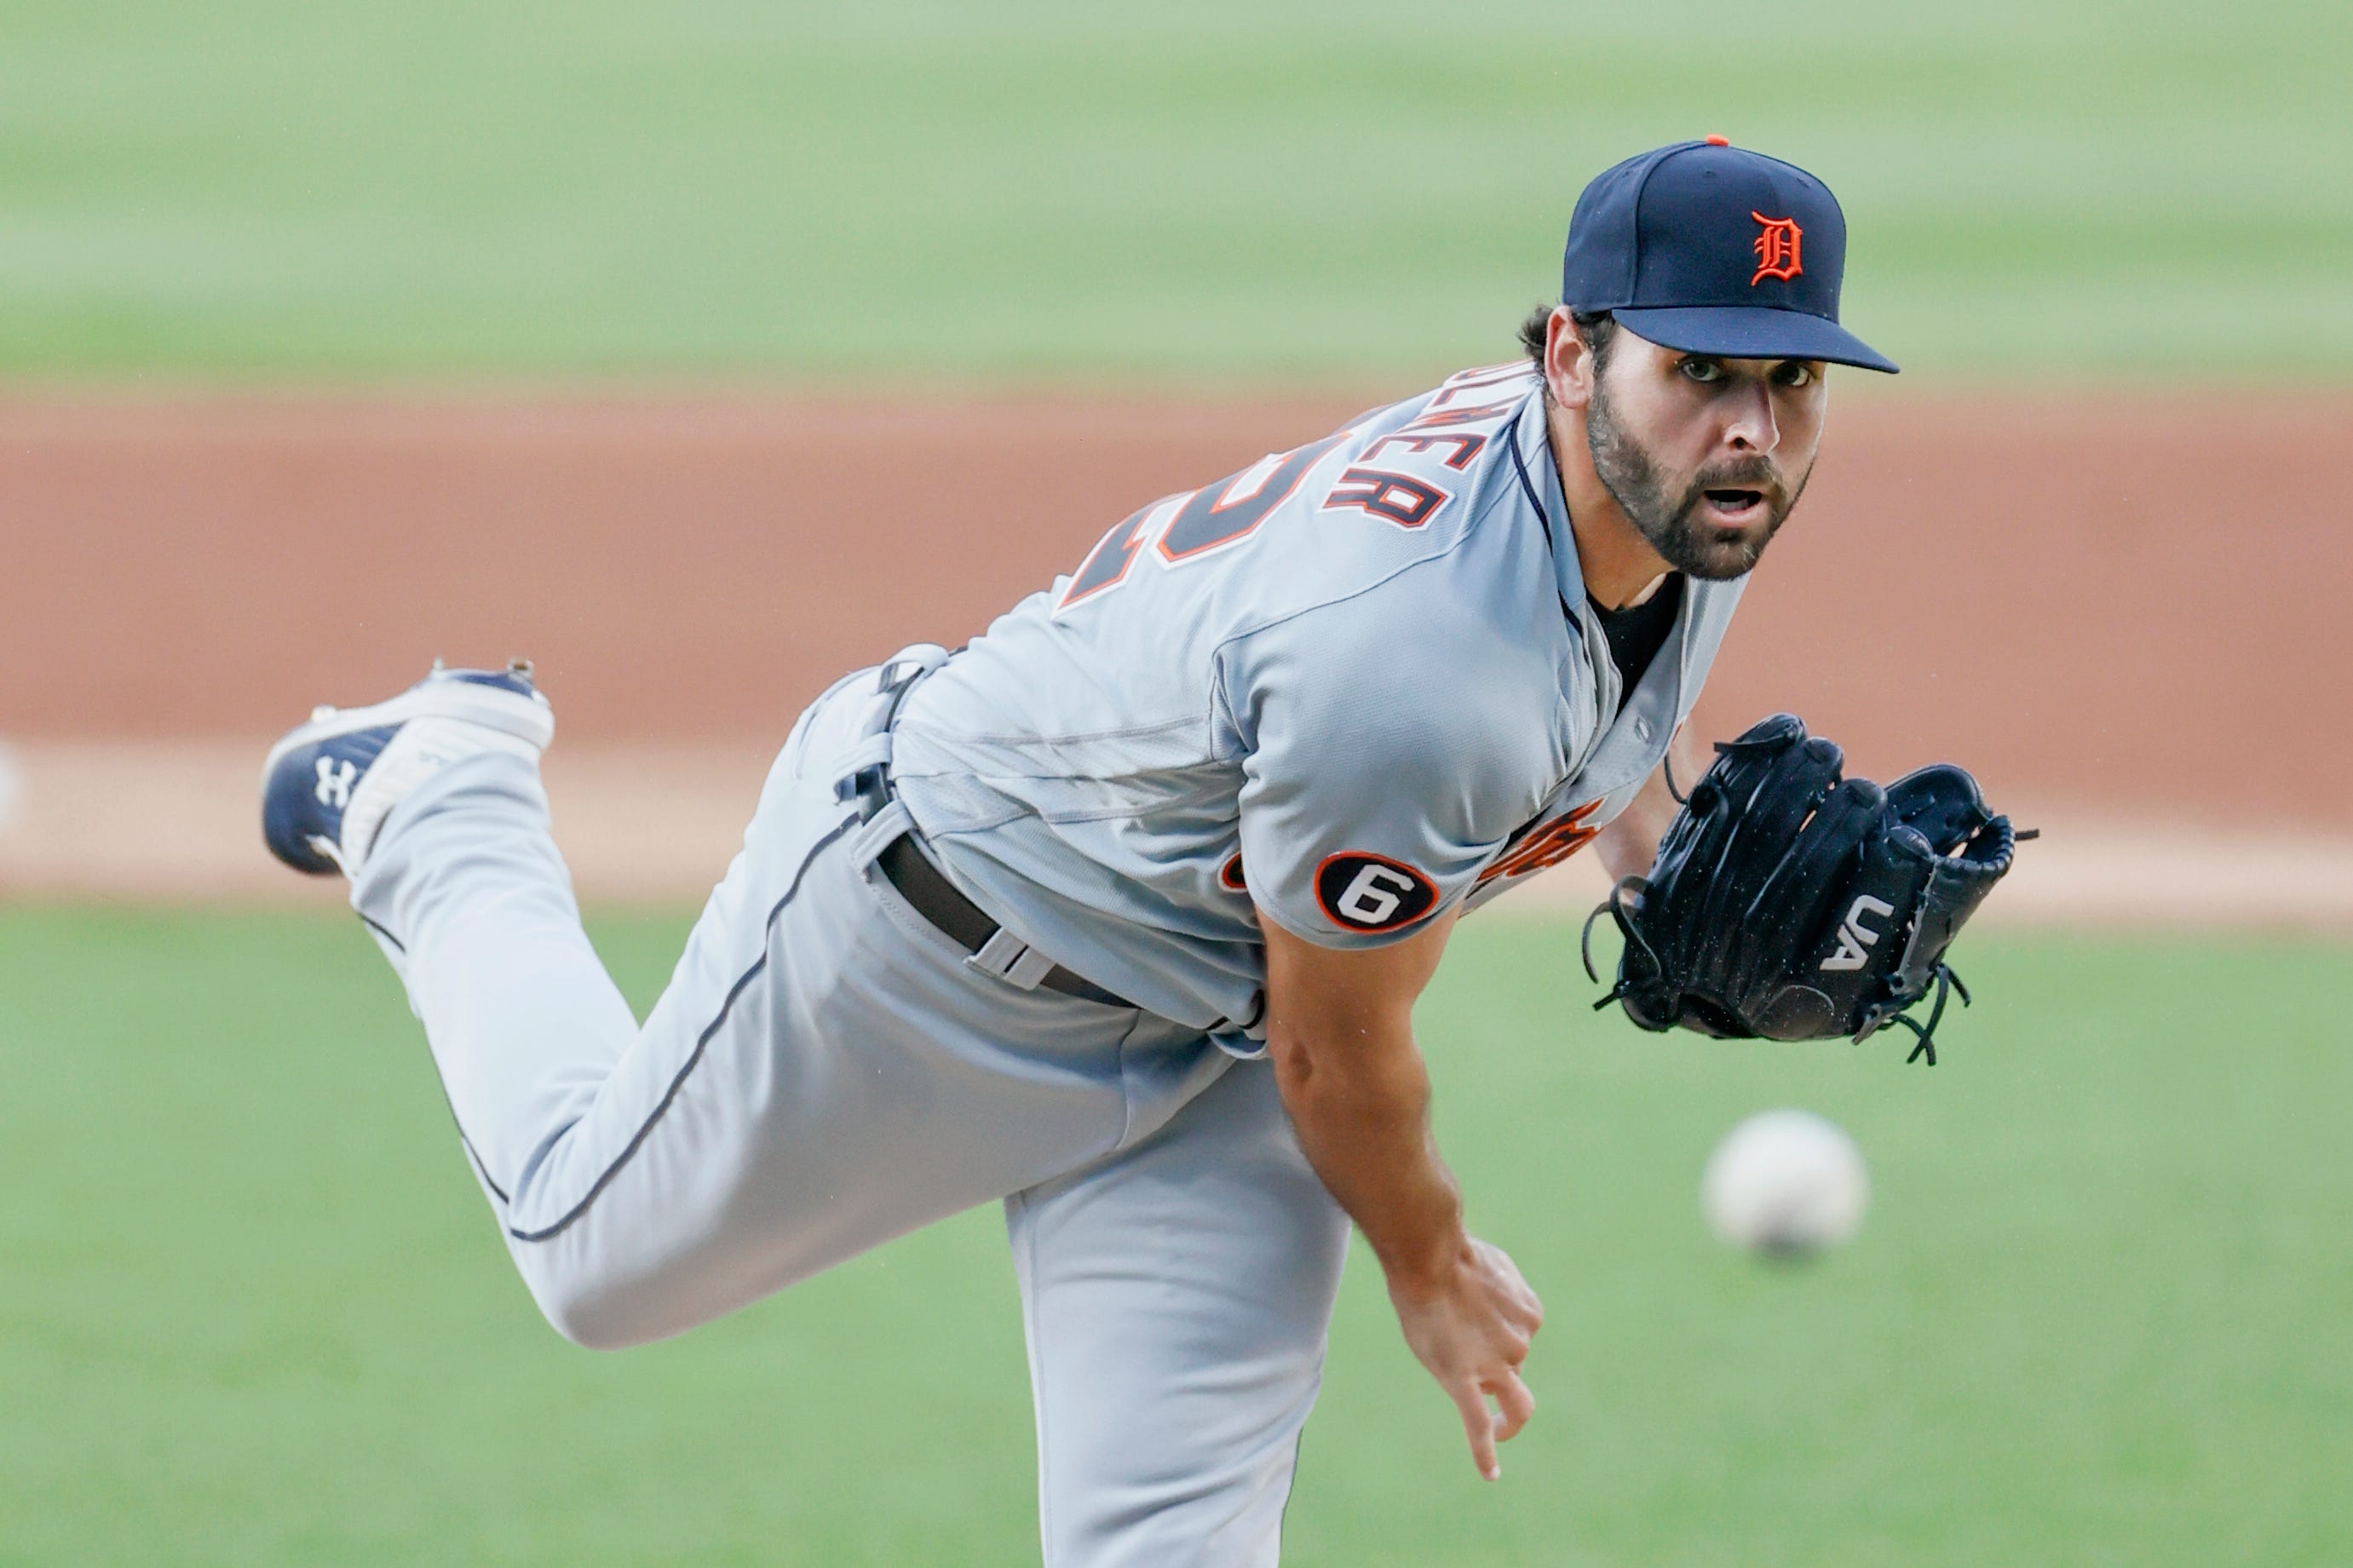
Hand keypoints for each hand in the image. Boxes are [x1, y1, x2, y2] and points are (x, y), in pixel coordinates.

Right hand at [1388, 1235, 1544, 1479]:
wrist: (1430, 1253)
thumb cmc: (1453, 1253)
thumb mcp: (1492, 1265)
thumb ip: (1498, 1288)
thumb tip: (1491, 1293)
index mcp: (1529, 1316)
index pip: (1518, 1342)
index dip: (1496, 1338)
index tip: (1472, 1324)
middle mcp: (1521, 1343)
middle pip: (1513, 1370)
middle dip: (1494, 1367)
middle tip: (1463, 1347)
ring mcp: (1496, 1365)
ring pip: (1503, 1395)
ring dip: (1493, 1400)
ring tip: (1487, 1411)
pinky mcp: (1466, 1381)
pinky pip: (1477, 1426)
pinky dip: (1486, 1453)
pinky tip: (1491, 1474)